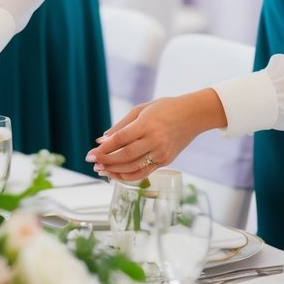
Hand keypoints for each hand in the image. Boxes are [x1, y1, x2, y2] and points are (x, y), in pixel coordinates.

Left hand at [85, 90, 223, 180]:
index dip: (104, 149)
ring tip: (101, 169)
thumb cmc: (165, 108)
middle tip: (92, 162)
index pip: (120, 140)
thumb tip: (101, 140)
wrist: (193, 115)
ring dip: (114, 170)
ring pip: (133, 167)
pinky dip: (128, 176)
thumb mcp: (141, 110)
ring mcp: (161, 152)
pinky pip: (144, 172)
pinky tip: (116, 174)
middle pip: (125, 155)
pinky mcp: (166, 161)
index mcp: (147, 124)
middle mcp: (155, 140)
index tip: (90, 153)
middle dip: (105, 161)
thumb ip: (120, 126)